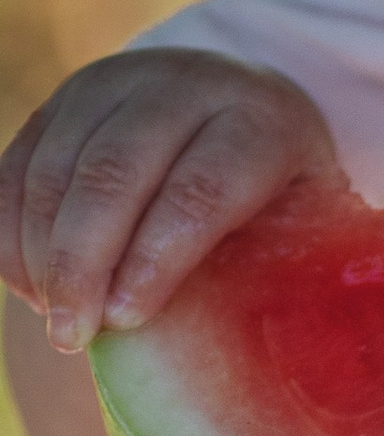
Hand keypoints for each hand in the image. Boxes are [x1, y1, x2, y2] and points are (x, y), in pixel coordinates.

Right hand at [0, 49, 340, 350]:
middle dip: (82, 265)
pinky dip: (10, 234)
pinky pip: (15, 167)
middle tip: (73, 335)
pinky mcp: (63, 99)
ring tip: (55, 319)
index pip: (199, 191)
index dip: (155, 260)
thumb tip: (218, 351)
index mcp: (258, 120)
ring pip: (53, 171)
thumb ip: (270, 263)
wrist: (239, 94)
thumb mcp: (303, 215)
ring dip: (40, 256)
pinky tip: (30, 287)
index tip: (125, 319)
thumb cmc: (276, 183)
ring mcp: (114, 84)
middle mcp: (182, 87)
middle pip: (112, 176)